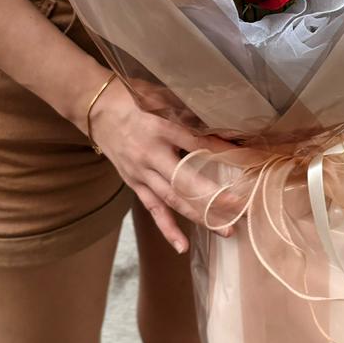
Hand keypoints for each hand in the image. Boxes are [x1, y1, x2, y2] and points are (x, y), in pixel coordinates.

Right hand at [88, 77, 236, 252]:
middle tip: (240, 209)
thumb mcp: (162, 97)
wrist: (97, 107)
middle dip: (215, 198)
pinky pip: (153, 209)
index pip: (196, 144)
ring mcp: (141, 172)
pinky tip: (182, 246)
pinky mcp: (134, 183)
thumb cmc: (133, 97)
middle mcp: (151, 155)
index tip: (246, 160)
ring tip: (225, 230)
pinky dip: (167, 228)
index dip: (222, 152)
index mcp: (161, 128)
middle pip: (186, 181)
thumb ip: (189, 111)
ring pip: (173, 200)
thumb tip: (220, 124)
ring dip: (200, 216)